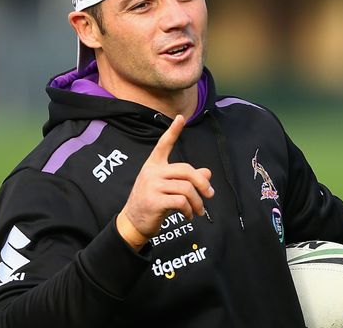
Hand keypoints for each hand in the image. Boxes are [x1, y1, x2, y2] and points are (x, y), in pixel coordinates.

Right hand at [116, 115, 213, 250]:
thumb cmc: (151, 203)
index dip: (173, 131)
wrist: (133, 223)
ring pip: (186, 188)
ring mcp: (152, 186)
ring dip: (197, 202)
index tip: (180, 118)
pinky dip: (189, 210)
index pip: (163, 144)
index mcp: (153, 165)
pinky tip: (188, 215)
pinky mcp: (154, 201)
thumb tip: (207, 173)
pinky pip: (181, 201)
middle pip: (186, 170)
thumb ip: (185, 179)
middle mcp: (152, 172)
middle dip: (202, 183)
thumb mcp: (167, 188)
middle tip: (210, 195)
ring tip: (199, 211)